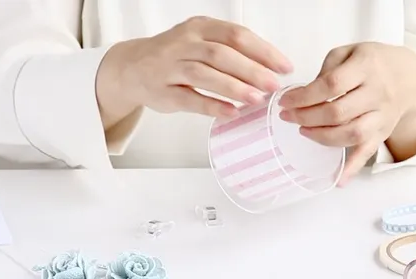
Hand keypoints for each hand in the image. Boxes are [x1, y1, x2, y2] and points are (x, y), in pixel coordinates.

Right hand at [98, 16, 292, 120]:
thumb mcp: (200, 41)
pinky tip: (230, 113)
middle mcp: (184, 43)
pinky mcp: (162, 91)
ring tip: (256, 100)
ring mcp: (170, 67)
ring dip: (234, 87)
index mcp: (199, 28)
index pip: (236, 35)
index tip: (284, 67)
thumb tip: (270, 68)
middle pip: (222, 54)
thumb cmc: (175, 56)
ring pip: (205, 74)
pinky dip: (212, 106)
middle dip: (252, 70)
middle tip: (274, 86)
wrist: (131, 67)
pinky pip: (189, 98)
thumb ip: (230, 50)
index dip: (263, 51)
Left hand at [277, 42, 415, 184]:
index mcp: (366, 66)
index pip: (332, 85)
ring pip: (352, 134)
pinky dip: (353, 168)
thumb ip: (326, 69)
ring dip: (322, 137)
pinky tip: (338, 179)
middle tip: (289, 117)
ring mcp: (382, 115)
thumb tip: (304, 94)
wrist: (408, 78)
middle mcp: (377, 92)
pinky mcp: (383, 133)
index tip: (286, 102)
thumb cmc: (371, 63)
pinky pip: (369, 152)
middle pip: (339, 112)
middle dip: (307, 117)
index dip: (305, 96)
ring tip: (304, 131)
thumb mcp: (349, 52)